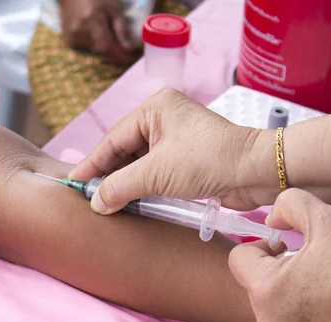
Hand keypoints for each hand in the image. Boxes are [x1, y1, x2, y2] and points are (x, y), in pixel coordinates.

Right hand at [59, 0, 134, 63]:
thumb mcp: (113, 8)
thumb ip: (121, 28)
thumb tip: (129, 48)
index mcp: (92, 21)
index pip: (106, 47)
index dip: (119, 56)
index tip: (130, 59)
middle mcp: (80, 32)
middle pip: (102, 51)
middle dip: (114, 51)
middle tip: (122, 45)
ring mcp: (72, 38)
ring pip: (95, 51)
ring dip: (104, 46)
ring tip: (104, 31)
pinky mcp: (70, 42)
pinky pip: (87, 49)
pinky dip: (94, 44)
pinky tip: (92, 32)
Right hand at [69, 89, 267, 213]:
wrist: (256, 172)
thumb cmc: (209, 161)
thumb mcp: (157, 173)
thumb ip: (120, 186)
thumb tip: (96, 202)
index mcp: (155, 109)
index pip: (113, 139)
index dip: (92, 163)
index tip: (73, 182)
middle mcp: (164, 120)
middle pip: (124, 150)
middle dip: (107, 175)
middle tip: (86, 197)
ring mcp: (176, 139)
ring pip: (139, 163)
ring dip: (124, 183)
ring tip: (103, 203)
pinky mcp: (186, 159)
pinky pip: (154, 172)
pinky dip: (141, 187)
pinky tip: (127, 201)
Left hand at [228, 188, 330, 321]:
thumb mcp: (324, 217)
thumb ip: (288, 205)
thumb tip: (270, 220)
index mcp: (265, 288)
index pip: (238, 259)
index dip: (260, 247)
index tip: (284, 247)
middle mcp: (267, 320)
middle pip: (253, 284)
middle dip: (273, 271)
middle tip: (306, 265)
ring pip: (268, 306)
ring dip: (283, 294)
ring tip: (316, 286)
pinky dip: (296, 317)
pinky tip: (322, 308)